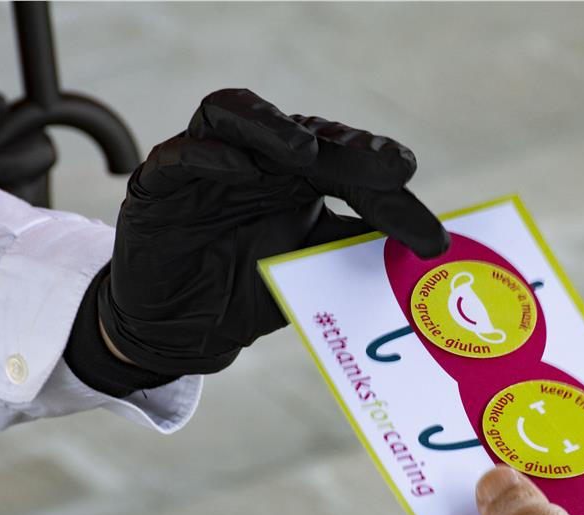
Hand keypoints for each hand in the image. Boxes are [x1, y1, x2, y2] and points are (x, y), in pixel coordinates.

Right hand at [96, 88, 449, 375]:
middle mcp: (254, 159)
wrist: (181, 330)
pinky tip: (242, 168)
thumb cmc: (245, 289)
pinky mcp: (159, 184)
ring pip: (232, 115)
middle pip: (301, 132)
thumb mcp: (308, 269)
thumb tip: (424, 245)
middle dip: (348, 150)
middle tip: (391, 170)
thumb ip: (351, 247)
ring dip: (274, 128)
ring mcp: (205, 166)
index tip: (419, 203)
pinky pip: (180, 155)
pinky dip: (210, 155)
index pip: (344, 160)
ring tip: (308, 153)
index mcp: (294, 175)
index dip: (382, 178)